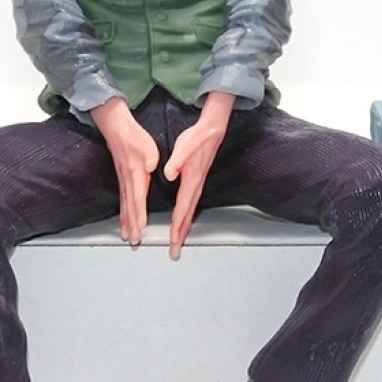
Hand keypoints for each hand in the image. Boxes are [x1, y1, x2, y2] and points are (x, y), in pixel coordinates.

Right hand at [91, 97, 158, 245]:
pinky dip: (122, 213)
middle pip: (130, 206)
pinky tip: (123, 222)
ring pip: (124, 205)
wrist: (115, 128)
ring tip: (127, 237)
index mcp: (136, 172)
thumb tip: (152, 167)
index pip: (138, 196)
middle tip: (135, 240)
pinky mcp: (121, 179)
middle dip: (132, 224)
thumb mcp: (147, 144)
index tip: (141, 227)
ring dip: (126, 222)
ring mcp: (123, 180)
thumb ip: (151, 157)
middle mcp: (128, 179)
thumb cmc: (133, 136)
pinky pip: (122, 200)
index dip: (139, 212)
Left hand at [163, 91, 234, 259]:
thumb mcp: (185, 145)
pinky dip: (186, 216)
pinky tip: (182, 220)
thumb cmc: (198, 137)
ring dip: (183, 228)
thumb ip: (177, 161)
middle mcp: (195, 185)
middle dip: (180, 235)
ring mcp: (197, 184)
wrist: (213, 130)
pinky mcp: (196, 181)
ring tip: (178, 241)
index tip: (173, 240)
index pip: (182, 208)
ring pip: (190, 211)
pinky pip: (190, 204)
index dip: (177, 226)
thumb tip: (168, 174)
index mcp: (191, 179)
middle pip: (187, 215)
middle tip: (175, 251)